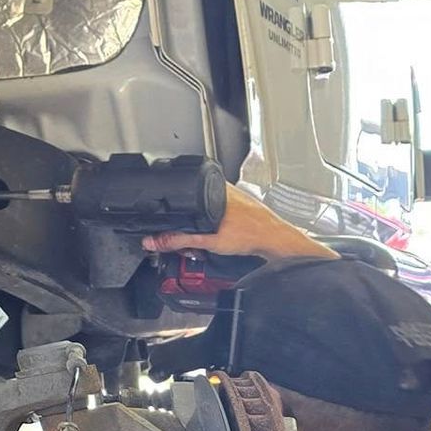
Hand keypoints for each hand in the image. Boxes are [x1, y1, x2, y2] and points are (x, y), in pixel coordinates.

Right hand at [140, 185, 336, 261]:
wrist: (277, 242)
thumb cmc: (251, 236)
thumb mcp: (208, 240)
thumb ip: (177, 240)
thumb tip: (153, 240)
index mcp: (214, 188)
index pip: (183, 190)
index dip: (173, 209)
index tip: (170, 224)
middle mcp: (224, 188)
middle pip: (193, 202)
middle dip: (188, 224)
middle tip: (193, 242)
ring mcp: (234, 195)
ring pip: (206, 209)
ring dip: (202, 226)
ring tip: (209, 240)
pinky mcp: (241, 205)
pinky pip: (219, 213)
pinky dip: (215, 226)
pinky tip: (222, 236)